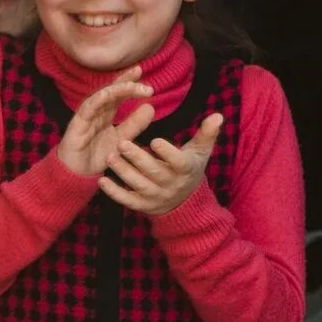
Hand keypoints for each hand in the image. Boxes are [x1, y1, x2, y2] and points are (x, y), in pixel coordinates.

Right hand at [56, 68, 155, 177]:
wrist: (77, 174)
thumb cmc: (96, 156)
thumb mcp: (122, 139)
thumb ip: (135, 125)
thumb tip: (150, 107)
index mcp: (105, 114)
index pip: (118, 94)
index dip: (129, 83)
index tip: (143, 74)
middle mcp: (96, 112)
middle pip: (109, 91)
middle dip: (123, 80)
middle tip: (139, 71)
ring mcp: (85, 116)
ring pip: (100, 97)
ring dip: (115, 89)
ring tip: (131, 86)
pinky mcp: (77, 125)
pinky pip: (87, 109)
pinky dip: (97, 100)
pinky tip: (108, 94)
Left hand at [100, 113, 223, 216]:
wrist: (183, 200)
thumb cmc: (189, 166)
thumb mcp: (199, 151)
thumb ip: (207, 133)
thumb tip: (218, 115)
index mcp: (186, 170)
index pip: (178, 163)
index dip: (167, 153)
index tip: (154, 140)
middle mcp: (171, 185)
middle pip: (154, 172)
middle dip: (138, 159)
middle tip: (122, 143)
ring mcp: (156, 197)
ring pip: (139, 185)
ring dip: (123, 172)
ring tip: (110, 156)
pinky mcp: (142, 206)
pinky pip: (128, 201)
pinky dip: (114, 193)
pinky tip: (102, 181)